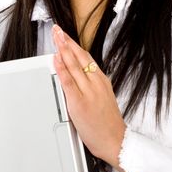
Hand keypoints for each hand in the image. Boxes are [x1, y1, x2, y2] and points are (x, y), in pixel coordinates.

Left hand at [52, 24, 126, 169]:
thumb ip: (92, 86)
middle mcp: (96, 83)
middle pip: (80, 57)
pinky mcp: (79, 102)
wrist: (115, 141)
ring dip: (63, 50)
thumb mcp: (104, 98)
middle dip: (67, 42)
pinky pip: (68, 82)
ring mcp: (88, 92)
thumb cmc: (108, 123)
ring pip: (74, 66)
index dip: (74, 45)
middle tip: (57, 30)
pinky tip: (56, 59)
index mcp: (102, 81)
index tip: (65, 36)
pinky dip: (61, 68)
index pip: (86, 58)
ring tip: (55, 38)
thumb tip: (78, 77)